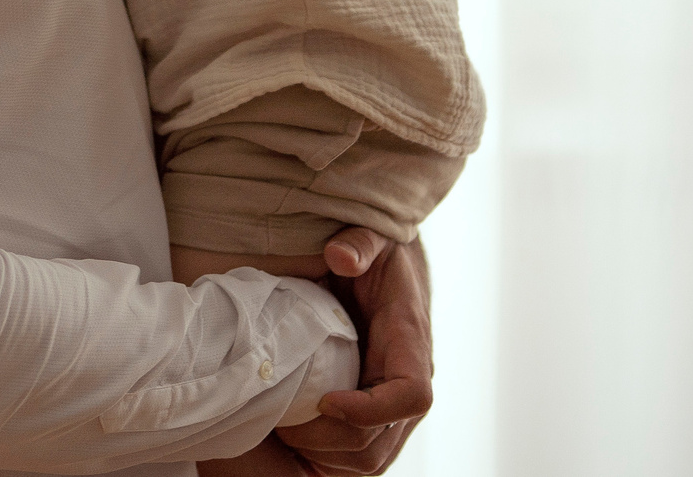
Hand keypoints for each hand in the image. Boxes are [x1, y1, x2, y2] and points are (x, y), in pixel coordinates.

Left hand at [275, 234, 430, 474]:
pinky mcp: (376, 416)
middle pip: (381, 442)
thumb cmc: (376, 254)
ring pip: (370, 459)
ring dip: (324, 455)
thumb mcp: (372, 236)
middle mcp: (409, 382)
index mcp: (410, 344)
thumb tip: (341, 256)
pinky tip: (290, 436)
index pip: (411, 395)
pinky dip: (324, 457)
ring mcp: (393, 406)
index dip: (370, 410)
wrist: (388, 268)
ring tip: (281, 429)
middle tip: (281, 420)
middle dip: (329, 441)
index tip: (325, 402)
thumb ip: (360, 242)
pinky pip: (358, 455)